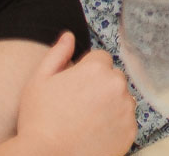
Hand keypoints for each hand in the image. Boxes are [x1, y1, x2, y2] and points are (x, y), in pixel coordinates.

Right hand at [14, 32, 135, 155]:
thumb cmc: (38, 121)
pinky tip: (95, 133)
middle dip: (100, 86)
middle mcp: (116, 84)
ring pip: (122, 98)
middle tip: (78, 107)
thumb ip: (58, 54)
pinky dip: (115, 125)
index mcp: (96, 68)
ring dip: (110, 104)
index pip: (100, 58)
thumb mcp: (38, 81)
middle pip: (113, 77)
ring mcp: (126, 108)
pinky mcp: (131, 130)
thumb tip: (69, 36)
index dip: (85, 72)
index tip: (74, 88)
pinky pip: (127, 120)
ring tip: (86, 121)